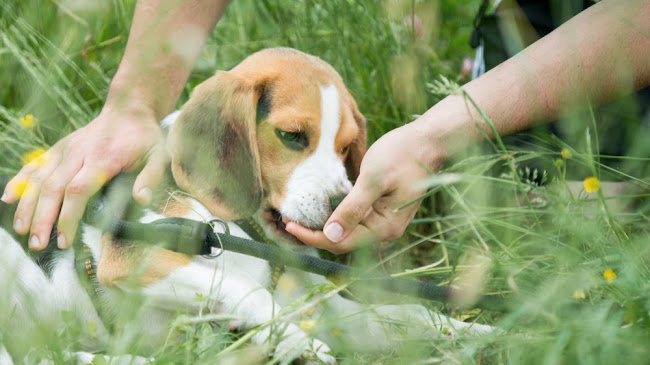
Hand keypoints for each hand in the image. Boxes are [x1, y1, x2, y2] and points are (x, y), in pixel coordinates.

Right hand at [1, 107, 167, 250]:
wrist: (129, 108)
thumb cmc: (145, 137)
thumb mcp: (159, 156)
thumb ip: (150, 178)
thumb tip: (141, 200)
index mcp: (103, 159)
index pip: (78, 191)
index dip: (68, 216)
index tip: (64, 240)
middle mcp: (78, 153)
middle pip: (53, 188)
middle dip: (42, 218)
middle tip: (37, 245)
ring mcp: (65, 150)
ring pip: (39, 178)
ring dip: (28, 206)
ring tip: (22, 231)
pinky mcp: (59, 148)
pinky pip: (35, 165)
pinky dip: (20, 181)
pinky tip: (7, 200)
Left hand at [286, 122, 441, 253]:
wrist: (428, 141)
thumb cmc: (402, 155)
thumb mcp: (374, 179)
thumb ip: (353, 208)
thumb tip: (331, 235)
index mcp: (384, 227)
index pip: (340, 242)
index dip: (312, 237)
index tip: (289, 225)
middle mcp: (384, 230)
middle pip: (341, 241)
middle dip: (313, 235)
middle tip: (285, 222)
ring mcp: (382, 221)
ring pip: (345, 232)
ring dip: (321, 227)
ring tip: (296, 218)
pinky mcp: (379, 210)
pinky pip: (352, 220)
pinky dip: (333, 216)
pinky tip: (317, 209)